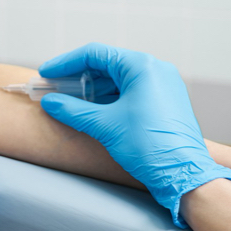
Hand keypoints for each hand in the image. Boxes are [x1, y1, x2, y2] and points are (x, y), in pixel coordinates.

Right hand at [38, 43, 230, 226]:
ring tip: (68, 102)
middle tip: (54, 89)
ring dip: (91, 90)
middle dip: (77, 78)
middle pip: (106, 65)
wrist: (184, 175)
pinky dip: (108, 99)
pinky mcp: (165, 102)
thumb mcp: (104, 125)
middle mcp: (155, 70)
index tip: (46, 73)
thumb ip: (72, 109)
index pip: (95, 54)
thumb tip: (50, 101)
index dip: (65, 63)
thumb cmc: (148, 145)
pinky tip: (91, 110)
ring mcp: (163, 86)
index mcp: (142, 66)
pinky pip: (130, 92)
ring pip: (118, 80)